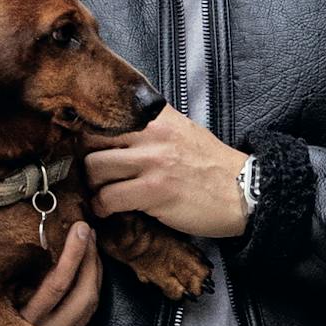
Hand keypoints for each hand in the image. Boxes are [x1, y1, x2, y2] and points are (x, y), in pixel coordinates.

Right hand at [0, 221, 98, 325]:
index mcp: (13, 325)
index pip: (54, 288)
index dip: (71, 256)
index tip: (76, 227)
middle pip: (80, 298)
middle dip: (88, 260)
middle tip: (87, 228)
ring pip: (86, 309)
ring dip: (93, 274)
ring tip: (90, 242)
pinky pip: (83, 318)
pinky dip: (88, 290)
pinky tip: (86, 268)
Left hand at [84, 107, 249, 238]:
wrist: (243, 191)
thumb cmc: (212, 167)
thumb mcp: (183, 132)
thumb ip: (152, 128)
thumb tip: (118, 133)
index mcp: (158, 118)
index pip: (107, 115)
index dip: (88, 133)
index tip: (83, 147)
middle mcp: (153, 135)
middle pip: (92, 140)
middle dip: (85, 162)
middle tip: (92, 176)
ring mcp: (153, 162)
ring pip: (95, 168)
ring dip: (92, 186)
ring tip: (101, 194)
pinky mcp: (155, 191)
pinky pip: (110, 197)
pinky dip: (102, 207)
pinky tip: (109, 210)